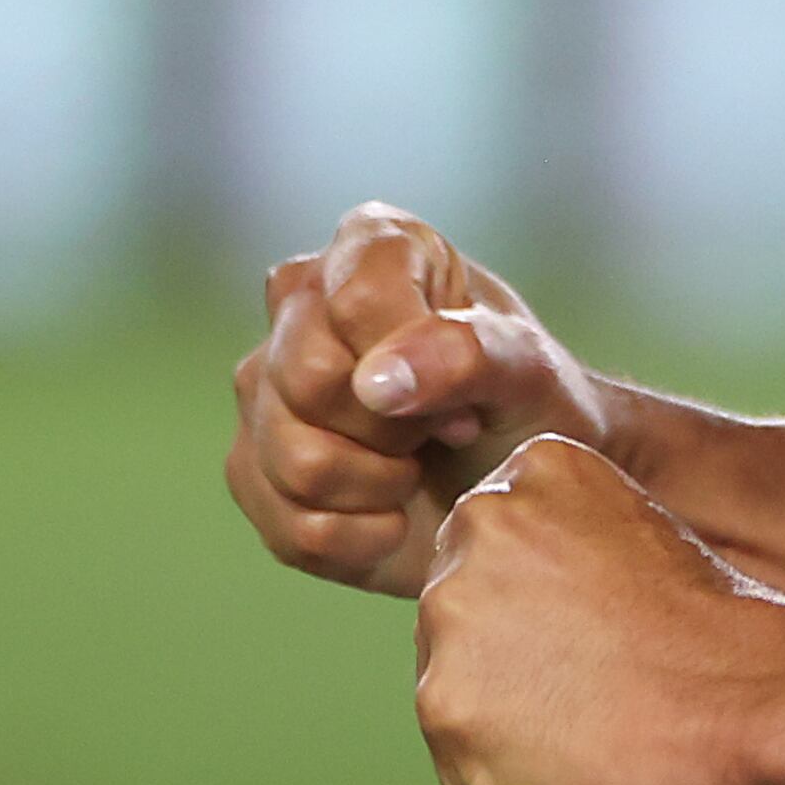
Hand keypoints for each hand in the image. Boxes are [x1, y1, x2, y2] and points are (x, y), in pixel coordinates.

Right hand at [226, 203, 623, 596]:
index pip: (357, 302)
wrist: (521, 488)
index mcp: (370, 246)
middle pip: (308, 380)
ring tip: (418, 470)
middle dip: (394, 429)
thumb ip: (468, 352)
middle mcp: (298, 306)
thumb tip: (374, 381)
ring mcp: (263, 388)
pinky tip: (394, 514)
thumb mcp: (532, 371)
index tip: (466, 400)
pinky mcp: (252, 470)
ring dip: (380, 487)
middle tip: (440, 434)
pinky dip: (362, 538)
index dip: (418, 366)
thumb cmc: (532, 409)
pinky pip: (291, 527)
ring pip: (294, 460)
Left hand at [412, 437, 782, 784]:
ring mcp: (450, 621)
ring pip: (454, 692)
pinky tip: (580, 765)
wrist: (753, 700)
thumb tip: (510, 620)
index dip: (554, 607)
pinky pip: (462, 768)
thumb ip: (554, 553)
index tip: (612, 626)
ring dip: (513, 723)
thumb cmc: (717, 633)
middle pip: (463, 615)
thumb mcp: (635, 535)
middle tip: (604, 682)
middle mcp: (473, 528)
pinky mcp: (445, 711)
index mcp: (529, 470)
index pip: (498, 553)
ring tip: (597, 724)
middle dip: (517, 659)